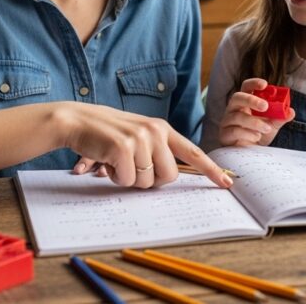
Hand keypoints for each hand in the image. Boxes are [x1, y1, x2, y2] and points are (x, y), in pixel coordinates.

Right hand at [60, 102, 232, 189]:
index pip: (193, 152)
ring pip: (147, 182)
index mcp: (162, 129)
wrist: (78, 121)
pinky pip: (128, 180)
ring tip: (117, 161)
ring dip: (129, 179)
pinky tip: (107, 161)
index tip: (228, 183)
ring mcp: (140, 138)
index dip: (211, 170)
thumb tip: (168, 179)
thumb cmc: (108, 134)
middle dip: (150, 181)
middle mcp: (156, 131)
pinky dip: (116, 177)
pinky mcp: (123, 147)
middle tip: (132, 168)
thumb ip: (156, 152)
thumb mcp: (138, 137)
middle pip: (168, 177)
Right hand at [218, 78, 295, 146]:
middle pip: (237, 97)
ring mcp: (227, 121)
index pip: (246, 87)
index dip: (253, 83)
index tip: (265, 84)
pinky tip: (257, 137)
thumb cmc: (258, 134)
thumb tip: (291, 111)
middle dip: (251, 100)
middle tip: (265, 106)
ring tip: (266, 129)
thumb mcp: (272, 125)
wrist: (249, 154)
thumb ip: (280, 118)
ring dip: (254, 122)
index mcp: (245, 102)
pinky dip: (248, 134)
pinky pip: (235, 131)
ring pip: (237, 116)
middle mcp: (233, 109)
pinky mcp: (224, 135)